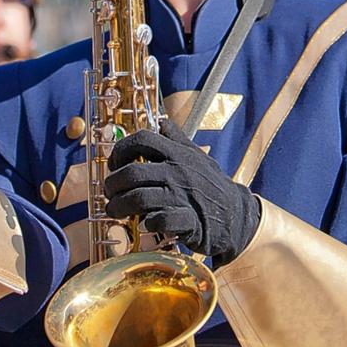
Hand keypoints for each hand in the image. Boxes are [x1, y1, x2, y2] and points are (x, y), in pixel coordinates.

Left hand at [104, 118, 260, 264]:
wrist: (237, 216)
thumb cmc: (212, 185)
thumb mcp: (198, 157)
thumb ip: (177, 140)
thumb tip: (162, 122)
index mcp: (178, 154)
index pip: (142, 139)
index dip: (120, 150)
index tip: (114, 165)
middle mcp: (178, 172)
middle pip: (132, 173)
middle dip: (112, 185)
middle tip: (109, 194)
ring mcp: (183, 197)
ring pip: (139, 198)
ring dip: (120, 207)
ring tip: (115, 211)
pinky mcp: (189, 221)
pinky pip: (160, 220)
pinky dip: (147, 223)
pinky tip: (144, 224)